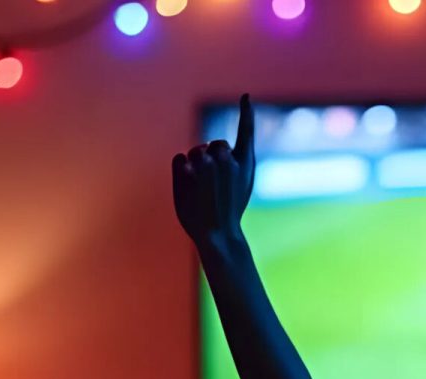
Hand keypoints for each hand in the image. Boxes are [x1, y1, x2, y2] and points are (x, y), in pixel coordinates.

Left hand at [174, 93, 255, 248]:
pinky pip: (179, 159)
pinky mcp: (184, 173)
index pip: (246, 131)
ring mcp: (203, 166)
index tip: (245, 97)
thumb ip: (235, 160)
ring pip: (195, 152)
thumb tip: (211, 144)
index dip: (247, 112)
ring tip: (201, 189)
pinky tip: (188, 186)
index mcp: (244, 163)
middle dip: (211, 156)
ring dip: (195, 165)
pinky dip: (181, 169)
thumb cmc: (231, 210)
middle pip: (214, 144)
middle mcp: (225, 160)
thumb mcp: (243, 184)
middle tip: (212, 181)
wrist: (217, 234)